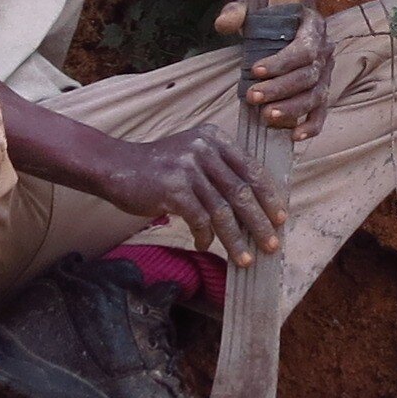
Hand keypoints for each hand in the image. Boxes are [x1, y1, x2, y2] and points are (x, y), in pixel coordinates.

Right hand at [105, 127, 285, 264]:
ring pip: (222, 211)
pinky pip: (198, 219)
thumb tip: (254, 206)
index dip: (269, 196)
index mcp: (214, 139)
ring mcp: (188, 168)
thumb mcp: (192, 155)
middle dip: (260, 222)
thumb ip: (220, 170)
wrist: (116, 166)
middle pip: (241, 192)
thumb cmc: (159, 168)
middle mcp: (204, 149)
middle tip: (272, 244)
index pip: (251, 169)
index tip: (281, 218)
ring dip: (236, 239)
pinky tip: (204, 245)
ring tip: (245, 259)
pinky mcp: (172, 188)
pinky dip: (205, 236)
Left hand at [215, 2, 332, 136]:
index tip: (255, 70)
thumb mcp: (251, 6)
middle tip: (252, 97)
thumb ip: (236, 12)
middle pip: (308, 76)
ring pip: (315, 96)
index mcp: (313, 25)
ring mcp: (326, 73)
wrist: (281, 22)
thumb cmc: (267, 16)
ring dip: (292, 108)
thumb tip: (223, 25)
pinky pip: (321, 111)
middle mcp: (325, 50)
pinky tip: (294, 135)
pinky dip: (311, 126)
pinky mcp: (322, 91)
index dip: (282, 63)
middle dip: (280, 89)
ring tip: (267, 116)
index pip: (304, 49)